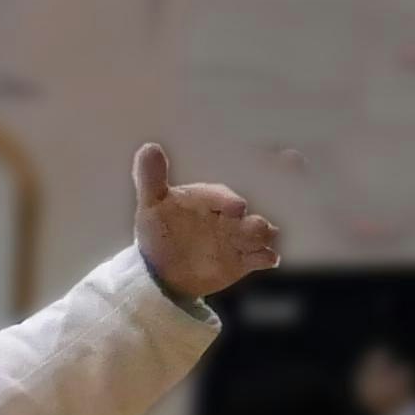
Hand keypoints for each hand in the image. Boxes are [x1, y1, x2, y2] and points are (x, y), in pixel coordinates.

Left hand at [132, 143, 280, 305]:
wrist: (162, 267)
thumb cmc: (160, 229)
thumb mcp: (153, 205)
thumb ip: (152, 179)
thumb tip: (149, 147)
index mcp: (211, 199)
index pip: (223, 196)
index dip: (229, 201)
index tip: (236, 207)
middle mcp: (231, 217)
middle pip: (251, 217)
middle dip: (255, 223)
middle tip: (254, 227)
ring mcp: (240, 238)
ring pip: (262, 234)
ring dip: (262, 238)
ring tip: (257, 242)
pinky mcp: (246, 260)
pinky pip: (262, 257)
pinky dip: (265, 257)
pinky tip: (265, 260)